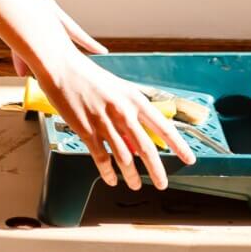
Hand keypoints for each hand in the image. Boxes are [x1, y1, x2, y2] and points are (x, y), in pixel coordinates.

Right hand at [20, 0, 196, 190]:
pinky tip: (112, 179)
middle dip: (157, 170)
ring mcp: (104, 121)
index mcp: (134, 98)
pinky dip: (108, 172)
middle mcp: (122, 111)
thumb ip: (130, 110)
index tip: (189, 158)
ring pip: (124, 157)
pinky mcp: (86, 129)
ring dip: (132, 176)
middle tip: (162, 184)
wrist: (61, 67)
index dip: (178, 145)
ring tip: (136, 185)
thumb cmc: (88, 76)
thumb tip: (140, 133)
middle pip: (146, 148)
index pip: (163, 126)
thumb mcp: (117, 88)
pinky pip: (101, 158)